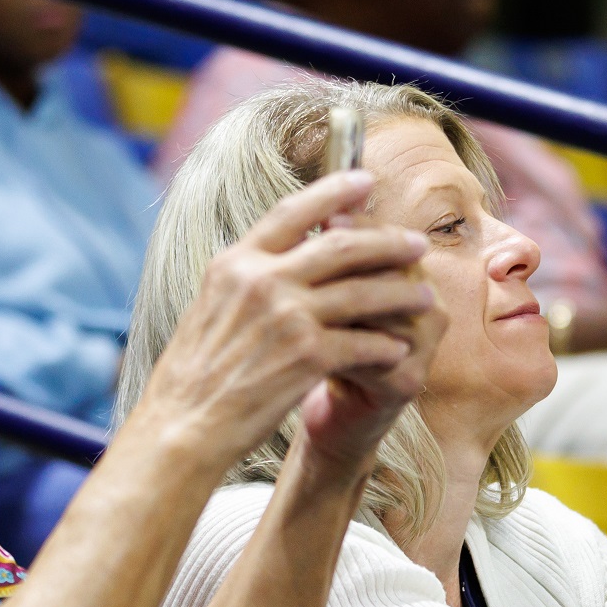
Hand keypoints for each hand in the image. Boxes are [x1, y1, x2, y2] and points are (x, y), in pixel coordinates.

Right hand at [132, 171, 435, 472]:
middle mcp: (261, 280)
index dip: (334, 192)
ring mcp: (286, 316)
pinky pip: (362, 342)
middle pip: (341, 245)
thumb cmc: (193, 377)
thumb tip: (281, 257)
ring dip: (400, 293)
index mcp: (235, 264)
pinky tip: (398, 349)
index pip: (292, 211)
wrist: (183, 426)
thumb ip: (246, 279)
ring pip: (362, 292)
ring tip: (423, 296)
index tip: (365, 181)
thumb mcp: (210, 308)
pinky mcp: (306, 355)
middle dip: (386, 242)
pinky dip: (384, 345)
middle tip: (417, 243)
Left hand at [286, 201, 448, 482]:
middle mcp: (430, 306)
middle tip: (311, 253)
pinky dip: (341, 348)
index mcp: (412, 276)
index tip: (323, 217)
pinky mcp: (411, 380)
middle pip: (395, 270)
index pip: (390, 239)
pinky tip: (308, 346)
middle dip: (351, 260)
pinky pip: (377, 354)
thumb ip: (329, 253)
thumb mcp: (326, 292)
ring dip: (344, 306)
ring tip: (302, 301)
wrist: (335, 412)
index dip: (360, 226)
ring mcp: (426, 346)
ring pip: (387, 311)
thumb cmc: (327, 343)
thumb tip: (318, 204)